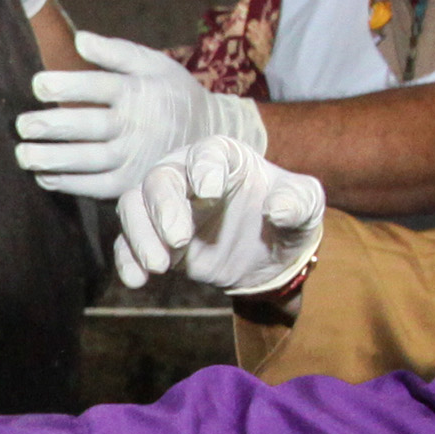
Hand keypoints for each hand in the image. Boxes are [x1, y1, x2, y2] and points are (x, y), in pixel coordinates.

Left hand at [14, 30, 262, 201]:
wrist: (208, 134)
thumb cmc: (170, 92)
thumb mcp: (153, 64)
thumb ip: (116, 52)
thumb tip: (80, 39)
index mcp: (138, 92)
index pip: (99, 87)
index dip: (68, 86)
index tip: (37, 84)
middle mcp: (135, 126)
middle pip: (90, 127)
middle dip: (54, 126)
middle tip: (22, 124)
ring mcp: (135, 158)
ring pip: (91, 161)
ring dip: (55, 159)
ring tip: (24, 155)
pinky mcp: (132, 183)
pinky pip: (98, 187)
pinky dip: (70, 184)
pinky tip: (44, 177)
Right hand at [114, 135, 325, 294]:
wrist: (270, 252)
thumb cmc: (288, 214)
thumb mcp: (307, 206)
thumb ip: (298, 201)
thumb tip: (278, 208)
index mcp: (224, 158)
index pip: (206, 153)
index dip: (204, 168)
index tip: (209, 191)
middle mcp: (188, 174)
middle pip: (160, 178)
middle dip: (163, 207)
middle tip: (178, 239)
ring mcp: (167, 206)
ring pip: (134, 205)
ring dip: (140, 234)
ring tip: (159, 266)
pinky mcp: (155, 237)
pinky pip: (128, 241)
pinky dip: (127, 259)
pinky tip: (137, 280)